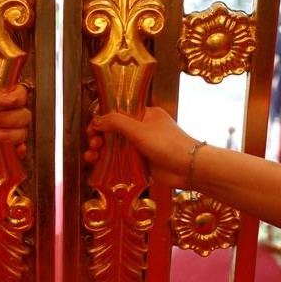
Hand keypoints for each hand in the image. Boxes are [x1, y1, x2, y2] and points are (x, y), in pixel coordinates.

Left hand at [0, 84, 30, 165]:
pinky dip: (20, 150)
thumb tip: (12, 99)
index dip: (20, 97)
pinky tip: (15, 150)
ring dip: (15, 134)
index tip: (12, 102)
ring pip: (22, 132)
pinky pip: (17, 151)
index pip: (18, 94)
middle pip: (24, 114)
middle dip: (14, 118)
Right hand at [84, 107, 198, 187]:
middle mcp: (141, 128)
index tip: (92, 129)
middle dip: (99, 137)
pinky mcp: (140, 162)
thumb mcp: (139, 129)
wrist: (189, 168)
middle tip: (93, 144)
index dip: (102, 120)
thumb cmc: (167, 144)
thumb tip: (96, 121)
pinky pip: (119, 160)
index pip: (117, 113)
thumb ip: (116, 123)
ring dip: (99, 150)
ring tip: (91, 157)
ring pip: (114, 146)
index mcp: (144, 114)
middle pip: (112, 131)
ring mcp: (140, 146)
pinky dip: (107, 162)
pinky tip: (96, 165)